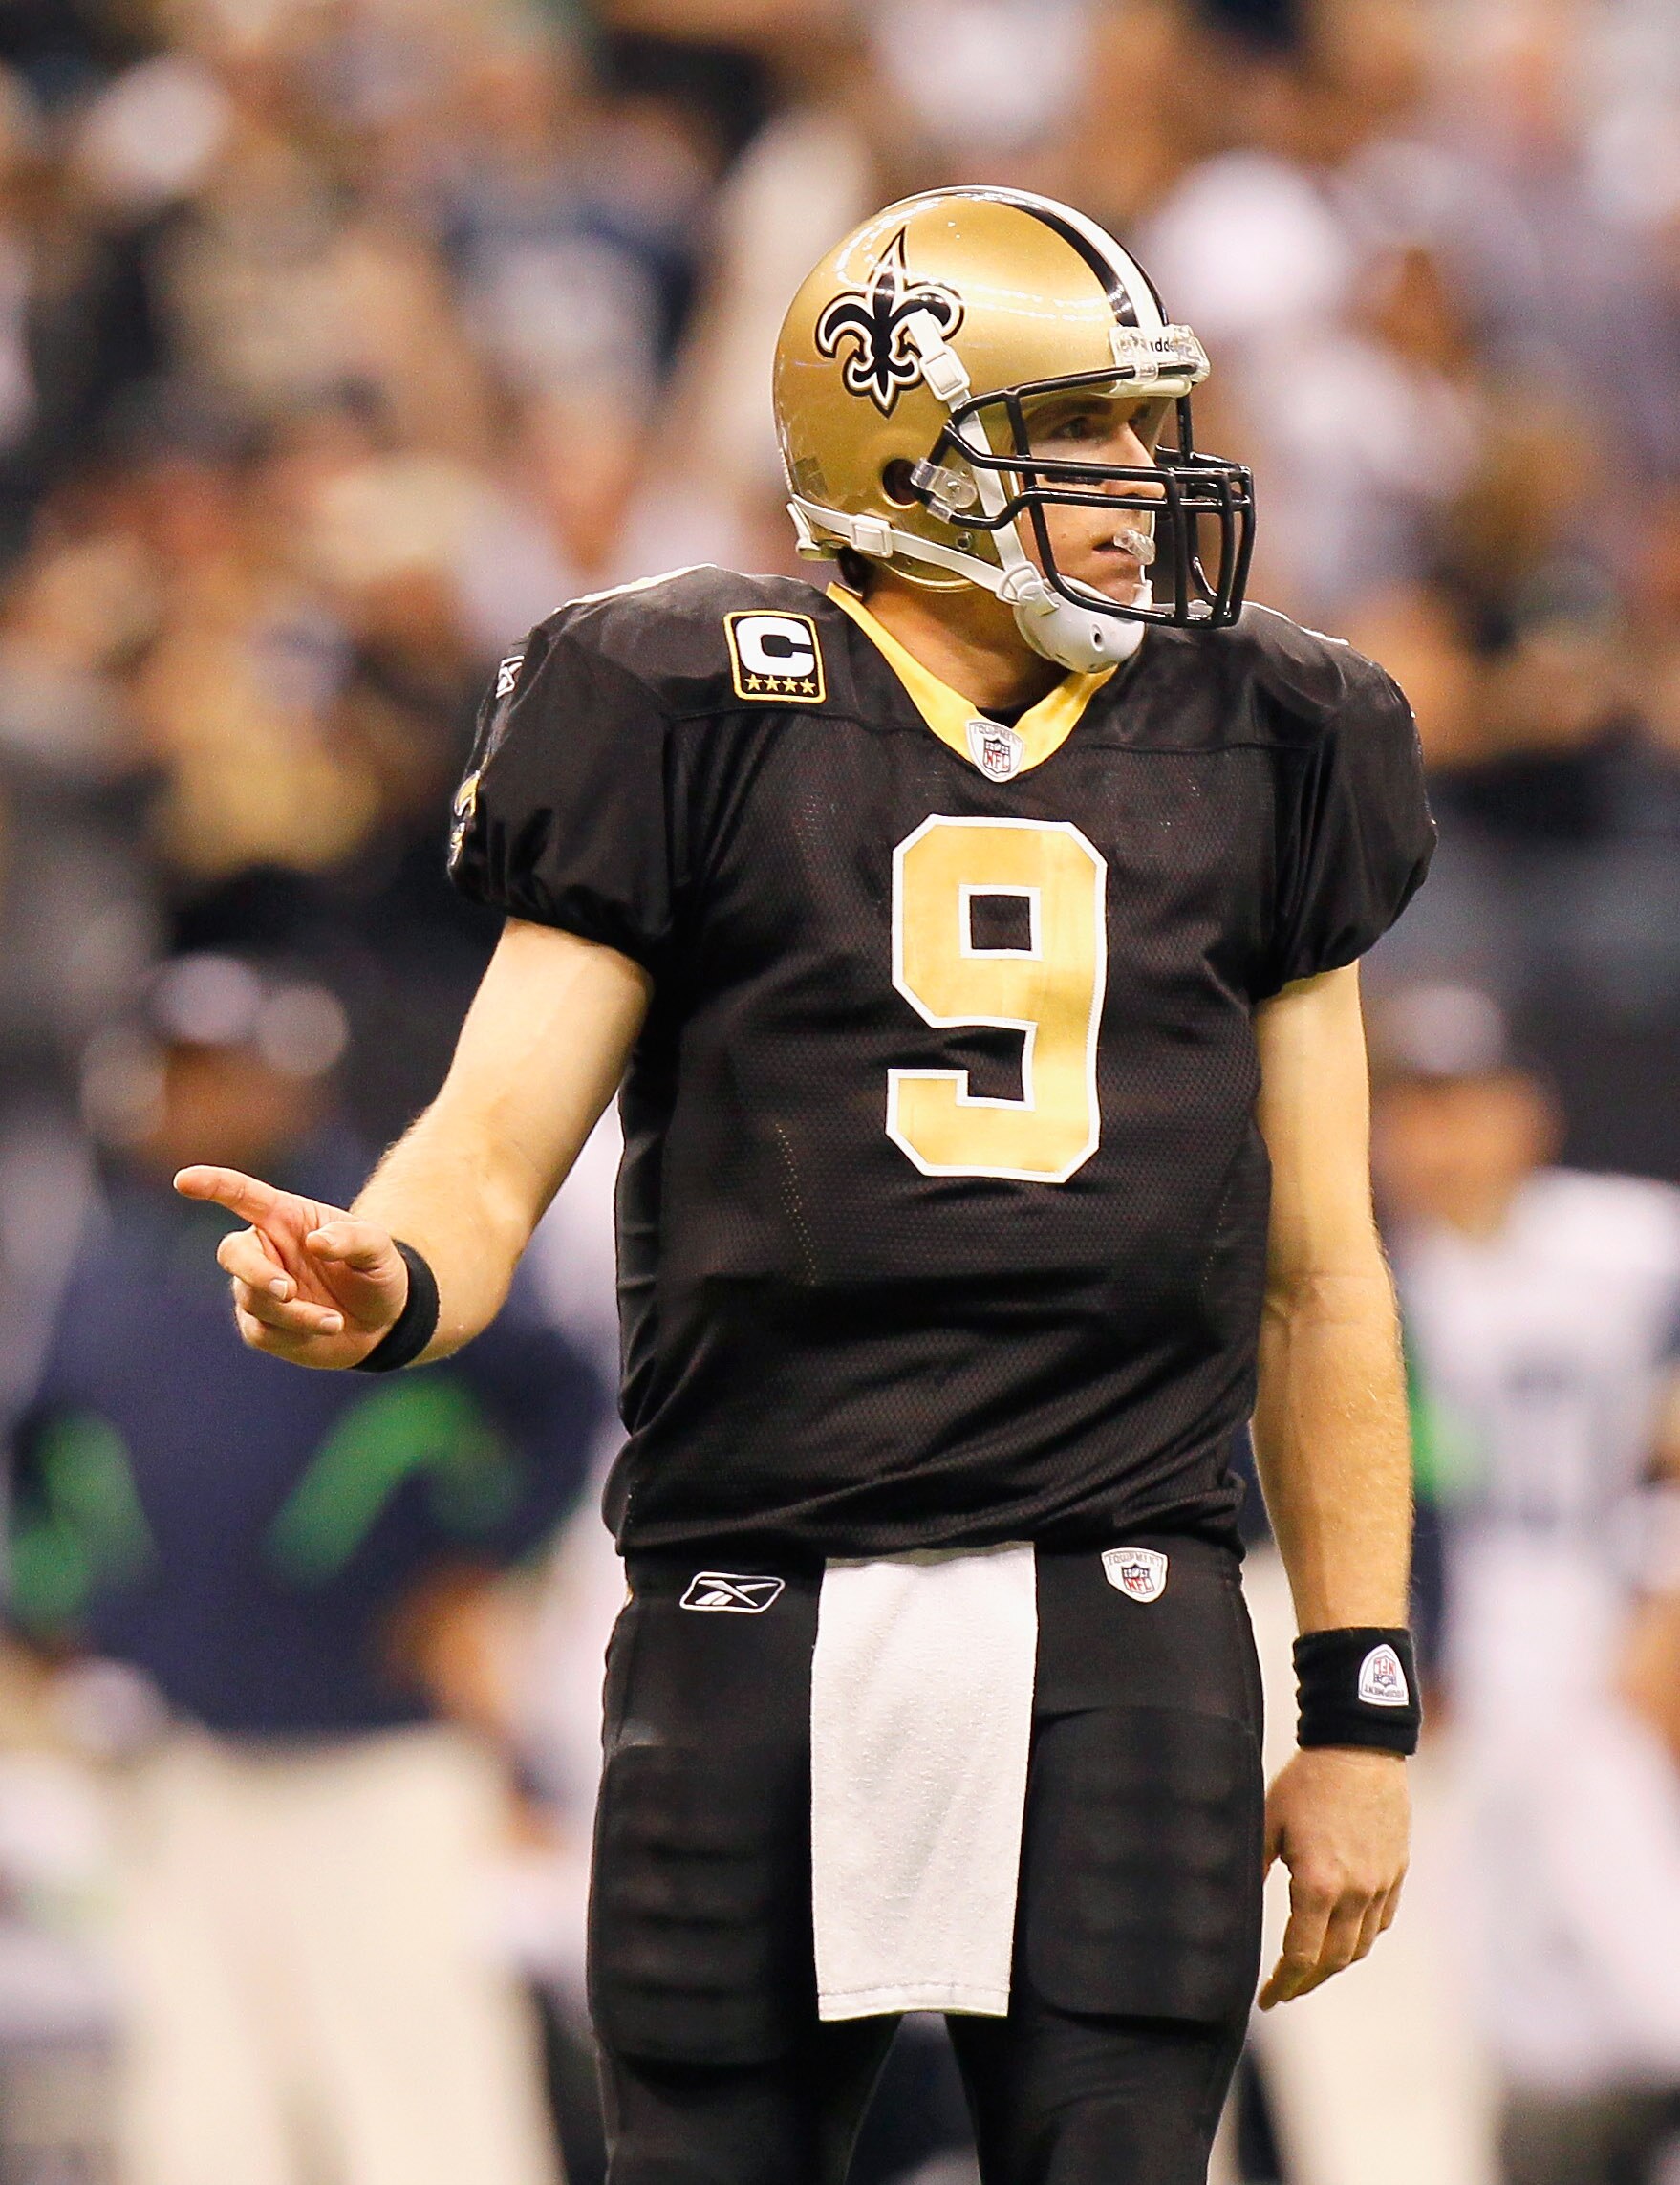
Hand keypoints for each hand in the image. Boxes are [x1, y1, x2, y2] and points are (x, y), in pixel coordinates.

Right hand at [174, 1165, 410, 1369]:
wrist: (381, 1321)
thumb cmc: (375, 1271)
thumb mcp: (378, 1248)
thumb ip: (351, 1237)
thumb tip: (316, 1241)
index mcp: (285, 1218)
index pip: (241, 1195)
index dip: (212, 1185)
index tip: (184, 1180)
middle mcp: (265, 1250)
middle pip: (232, 1253)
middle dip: (254, 1272)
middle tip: (287, 1291)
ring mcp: (257, 1289)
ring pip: (253, 1300)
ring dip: (295, 1313)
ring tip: (335, 1320)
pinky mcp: (261, 1326)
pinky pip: (263, 1330)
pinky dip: (297, 1332)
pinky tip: (326, 1328)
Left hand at [1257, 1746, 1408, 2008]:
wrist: (1359, 1748)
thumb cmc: (1307, 1782)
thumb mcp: (1267, 1821)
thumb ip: (1254, 1869)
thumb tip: (1233, 1908)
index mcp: (1318, 1884)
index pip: (1301, 1956)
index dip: (1282, 1984)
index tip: (1267, 1998)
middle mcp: (1355, 1893)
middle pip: (1333, 1961)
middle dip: (1306, 1983)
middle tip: (1285, 1990)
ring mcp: (1381, 1884)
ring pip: (1361, 1946)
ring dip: (1335, 1964)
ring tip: (1311, 1969)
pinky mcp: (1397, 1871)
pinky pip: (1382, 1920)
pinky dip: (1363, 1937)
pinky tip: (1346, 1936)